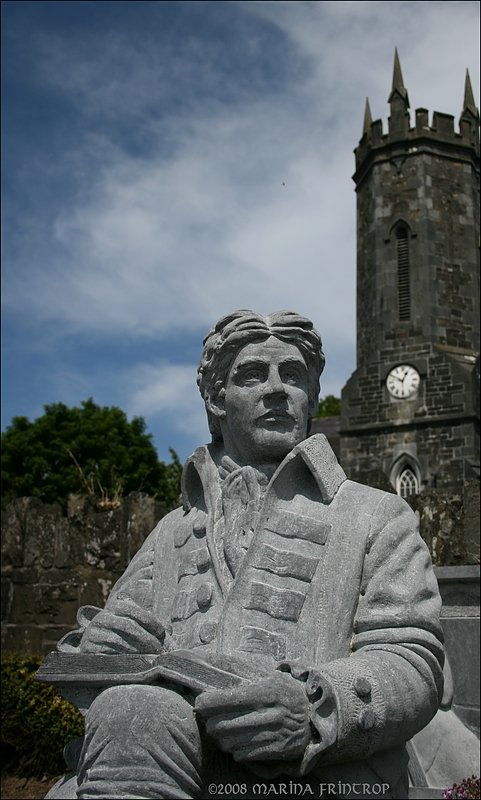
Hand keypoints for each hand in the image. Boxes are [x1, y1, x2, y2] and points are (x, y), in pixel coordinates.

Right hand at [79, 602, 165, 653]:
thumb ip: (149, 624)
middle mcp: (102, 617)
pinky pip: (108, 654)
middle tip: (158, 651)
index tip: (163, 633)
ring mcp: (93, 633)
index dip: (150, 621)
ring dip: (137, 651)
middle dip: (146, 639)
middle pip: (128, 626)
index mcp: (115, 607)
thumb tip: (170, 629)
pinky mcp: (88, 649)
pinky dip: (123, 659)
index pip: (134, 611)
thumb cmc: (122, 635)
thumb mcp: (135, 625)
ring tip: (149, 658)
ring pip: (118, 641)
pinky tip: (134, 664)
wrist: (94, 647)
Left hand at [195, 670, 310, 761]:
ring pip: (229, 742)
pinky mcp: (276, 751)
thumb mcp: (269, 675)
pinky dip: (234, 749)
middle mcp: (270, 713)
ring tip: (221, 729)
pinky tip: (237, 739)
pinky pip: (242, 755)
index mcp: (267, 691)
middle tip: (208, 717)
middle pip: (223, 724)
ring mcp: (274, 734)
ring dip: (220, 736)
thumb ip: (242, 672)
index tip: (200, 702)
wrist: (315, 714)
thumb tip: (210, 663)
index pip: (227, 699)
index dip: (207, 702)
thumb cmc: (285, 690)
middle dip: (210, 721)